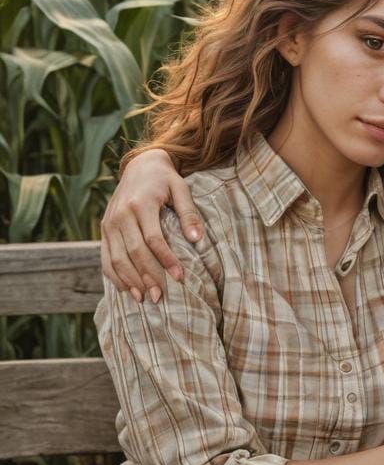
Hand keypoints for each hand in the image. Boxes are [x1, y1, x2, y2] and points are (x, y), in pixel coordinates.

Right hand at [100, 148, 202, 302]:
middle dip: (147, 277)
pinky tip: (127, 290)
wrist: (140, 166)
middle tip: (161, 297)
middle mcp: (120, 214)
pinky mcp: (104, 229)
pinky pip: (106, 257)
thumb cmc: (165, 179)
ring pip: (116, 259)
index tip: (179, 278)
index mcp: (141, 203)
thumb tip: (198, 240)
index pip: (153, 239)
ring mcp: (109, 223)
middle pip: (133, 253)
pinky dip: (115, 276)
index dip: (166, 260)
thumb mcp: (181, 189)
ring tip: (146, 299)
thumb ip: (189, 214)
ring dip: (130, 281)